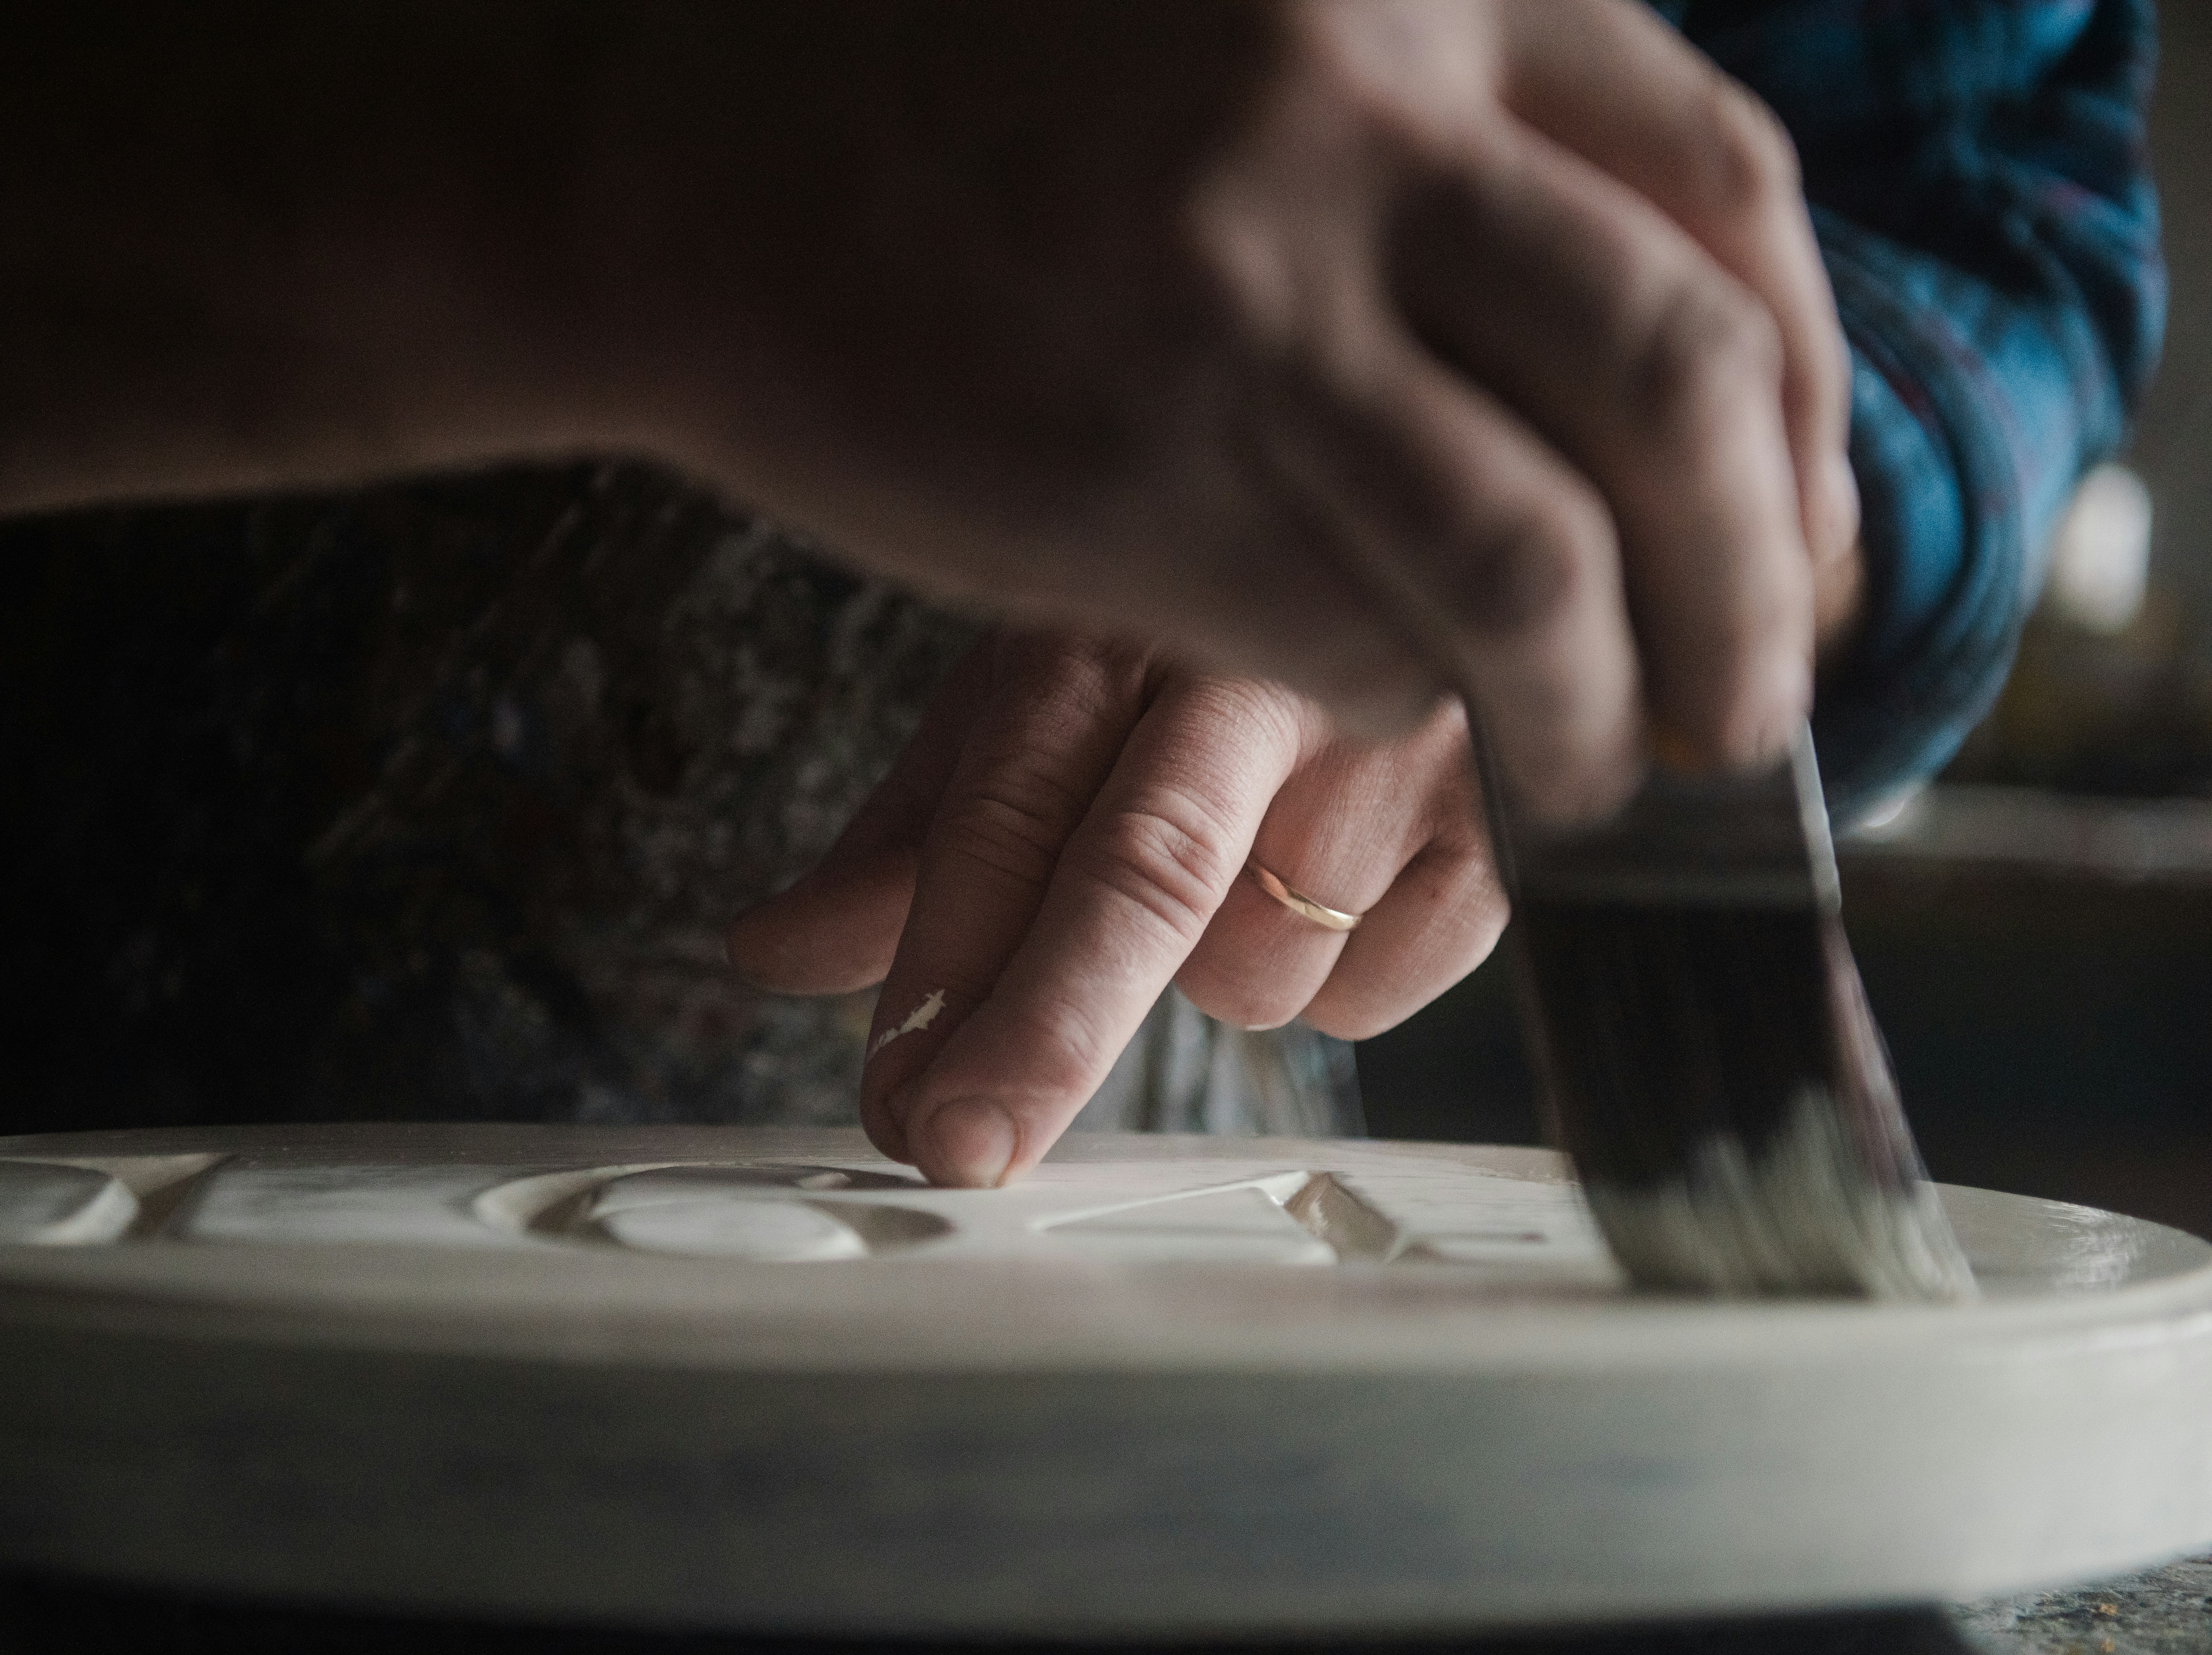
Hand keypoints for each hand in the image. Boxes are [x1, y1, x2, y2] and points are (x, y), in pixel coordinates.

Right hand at [589, 0, 1859, 823]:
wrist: (667, 155)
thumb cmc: (929, 85)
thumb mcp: (1226, 36)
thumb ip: (1416, 134)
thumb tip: (1598, 342)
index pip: (1715, 195)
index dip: (1799, 379)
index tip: (1797, 504)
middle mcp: (1359, 127)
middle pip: (1677, 383)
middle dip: (1758, 574)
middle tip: (1755, 693)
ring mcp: (1251, 310)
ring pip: (1535, 556)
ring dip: (1603, 696)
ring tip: (1608, 769)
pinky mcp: (1141, 480)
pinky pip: (1345, 634)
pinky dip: (1397, 690)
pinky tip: (1369, 685)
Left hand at [729, 630, 1504, 1184]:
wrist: (1435, 529)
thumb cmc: (1203, 645)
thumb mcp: (1036, 700)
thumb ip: (912, 840)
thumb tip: (769, 955)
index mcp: (1114, 625)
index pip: (1013, 808)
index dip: (947, 970)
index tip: (895, 1101)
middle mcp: (1257, 666)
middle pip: (1145, 873)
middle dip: (1044, 1029)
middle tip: (964, 1145)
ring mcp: (1399, 736)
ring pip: (1262, 966)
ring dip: (1218, 974)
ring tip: (1247, 865)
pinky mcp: (1509, 816)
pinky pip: (1377, 989)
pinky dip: (1334, 976)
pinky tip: (1341, 879)